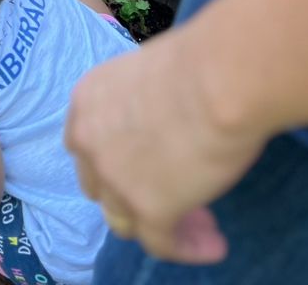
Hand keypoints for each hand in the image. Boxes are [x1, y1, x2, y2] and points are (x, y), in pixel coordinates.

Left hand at [65, 34, 266, 263]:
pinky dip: (187, 248)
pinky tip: (214, 246)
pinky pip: (162, 243)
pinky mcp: (149, 209)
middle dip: (134, 192)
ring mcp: (115, 178)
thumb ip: (146, 102)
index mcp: (87, 100)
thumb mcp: (153, 72)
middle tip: (180, 194)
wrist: (220, 77)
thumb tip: (169, 119)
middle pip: (101, 185)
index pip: (90, 144)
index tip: (158, 161)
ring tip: (204, 227)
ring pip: (126, 220)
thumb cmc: (202, 59)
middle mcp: (88, 140)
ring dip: (162, 223)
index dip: (120, 158)